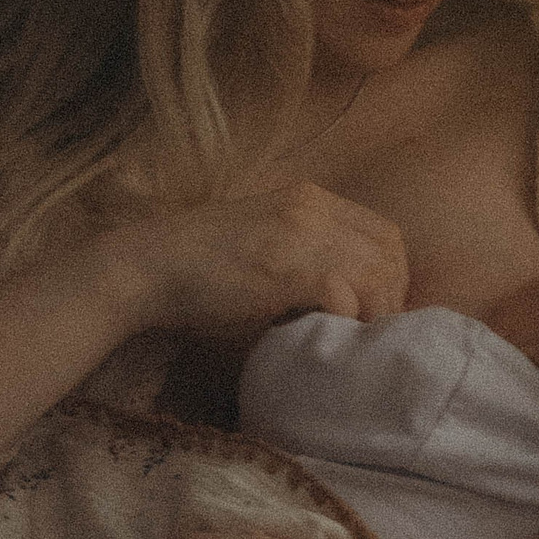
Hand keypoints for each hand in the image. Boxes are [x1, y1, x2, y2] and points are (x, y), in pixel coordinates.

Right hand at [101, 181, 407, 340]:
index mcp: (307, 198)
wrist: (146, 267)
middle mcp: (311, 208)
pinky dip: (347, 320)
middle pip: (390, 251)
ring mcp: (301, 235)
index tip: (377, 309)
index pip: (383, 231)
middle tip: (372, 331)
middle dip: (392, 295)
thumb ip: (302, 253)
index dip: (392, 273)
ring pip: (378, 273)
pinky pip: (347, 295)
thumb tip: (341, 296)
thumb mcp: (262, 241)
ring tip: (355, 340)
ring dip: (375, 312)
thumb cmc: (197, 267)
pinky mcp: (288, 269)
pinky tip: (329, 338)